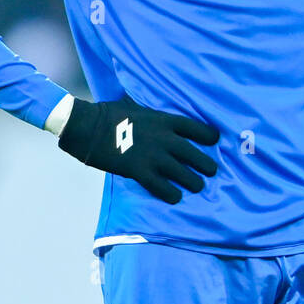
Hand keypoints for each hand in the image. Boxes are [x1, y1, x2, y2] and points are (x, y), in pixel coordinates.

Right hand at [57, 96, 218, 203]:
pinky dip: (171, 193)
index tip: (215, 140)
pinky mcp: (140, 171)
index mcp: (164, 120)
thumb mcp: (136, 106)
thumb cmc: (109, 113)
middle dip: (206, 164)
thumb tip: (153, 110)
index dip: (208, 135)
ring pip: (182, 173)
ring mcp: (153, 156)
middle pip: (194, 153)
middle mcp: (163, 138)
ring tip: (198, 186)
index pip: (195, 128)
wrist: (88, 127)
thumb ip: (151, 113)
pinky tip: (175, 197)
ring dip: (193, 181)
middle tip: (212, 170)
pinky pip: (162, 187)